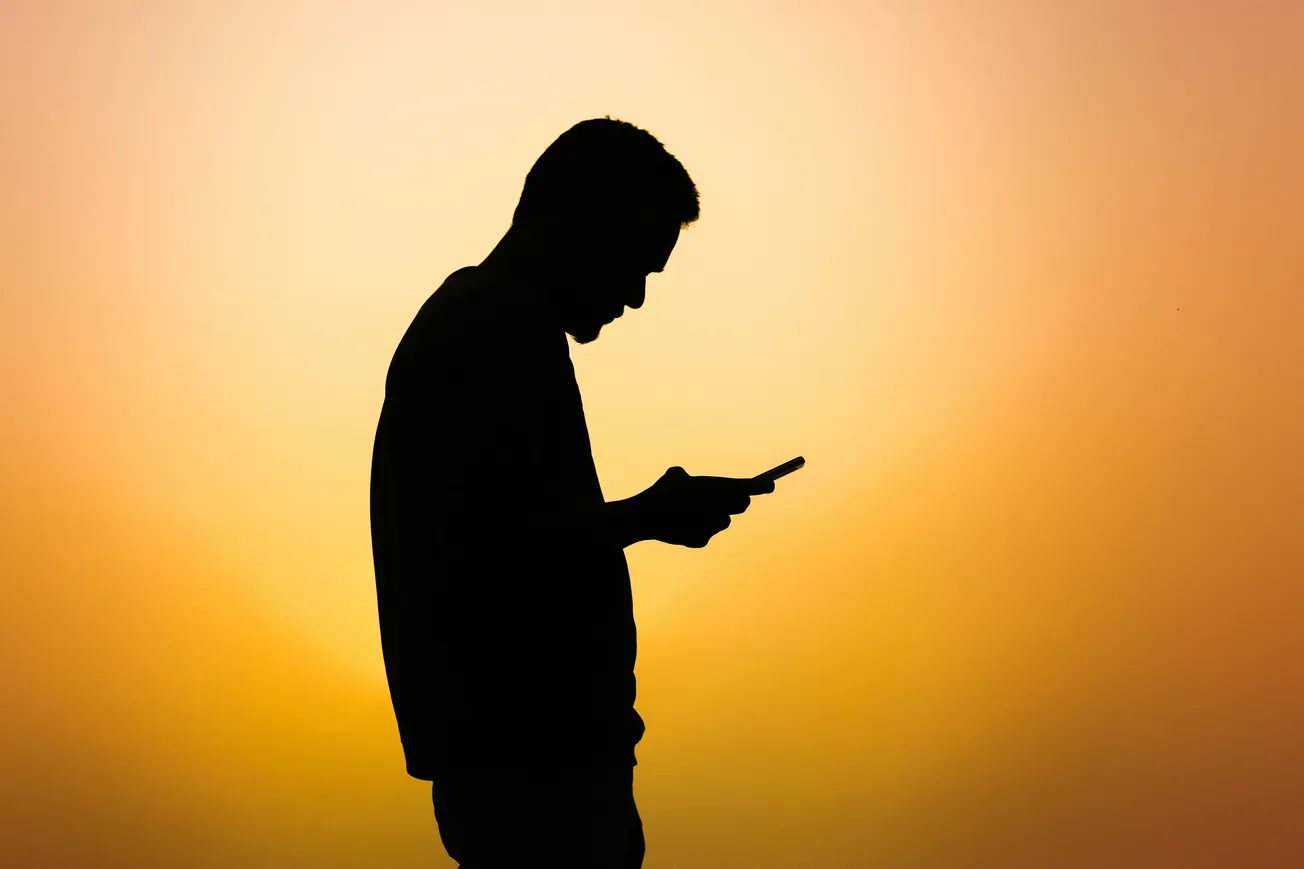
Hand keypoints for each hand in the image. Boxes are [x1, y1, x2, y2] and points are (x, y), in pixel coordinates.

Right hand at [634, 466, 774, 548]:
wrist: (644, 517)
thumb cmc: (660, 492)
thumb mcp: (674, 475)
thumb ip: (689, 476)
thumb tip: (688, 479)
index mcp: (717, 488)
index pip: (747, 487)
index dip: (761, 486)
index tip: (770, 484)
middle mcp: (719, 508)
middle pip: (741, 504)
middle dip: (738, 500)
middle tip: (730, 497)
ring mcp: (711, 526)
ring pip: (724, 520)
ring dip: (716, 514)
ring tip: (694, 510)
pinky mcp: (702, 540)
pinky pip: (707, 532)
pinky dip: (699, 527)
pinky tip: (683, 524)